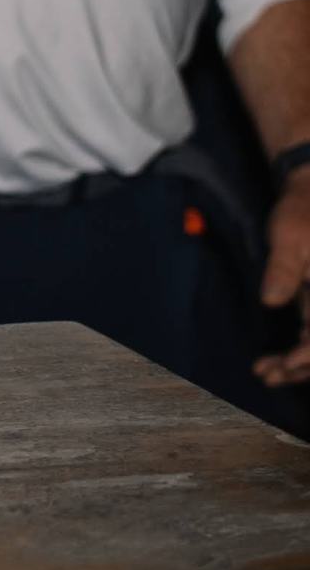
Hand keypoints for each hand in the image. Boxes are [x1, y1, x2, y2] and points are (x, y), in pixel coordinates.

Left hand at [254, 171, 309, 388]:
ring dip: (299, 363)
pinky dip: (299, 350)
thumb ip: (284, 269)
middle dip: (302, 366)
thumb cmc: (302, 212)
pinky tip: (276, 361)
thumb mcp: (289, 235)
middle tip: (267, 375)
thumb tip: (272, 301)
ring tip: (265, 373)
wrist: (309, 195)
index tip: (288, 363)